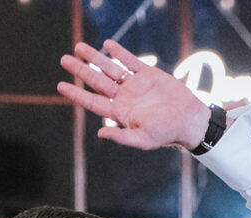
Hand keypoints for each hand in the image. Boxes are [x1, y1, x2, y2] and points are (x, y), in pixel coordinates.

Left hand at [58, 40, 209, 150]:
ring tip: (79, 47)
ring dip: (94, 58)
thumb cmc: (167, 133)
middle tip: (64, 60)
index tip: (61, 86)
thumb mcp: (143, 139)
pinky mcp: (149, 74)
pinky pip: (130, 61)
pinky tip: (107, 44)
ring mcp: (136, 85)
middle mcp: (125, 97)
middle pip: (97, 81)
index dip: (76, 93)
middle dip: (80, 70)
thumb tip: (100, 132)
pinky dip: (119, 52)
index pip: (93, 102)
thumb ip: (122, 136)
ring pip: (110, 68)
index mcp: (120, 112)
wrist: (189, 120)